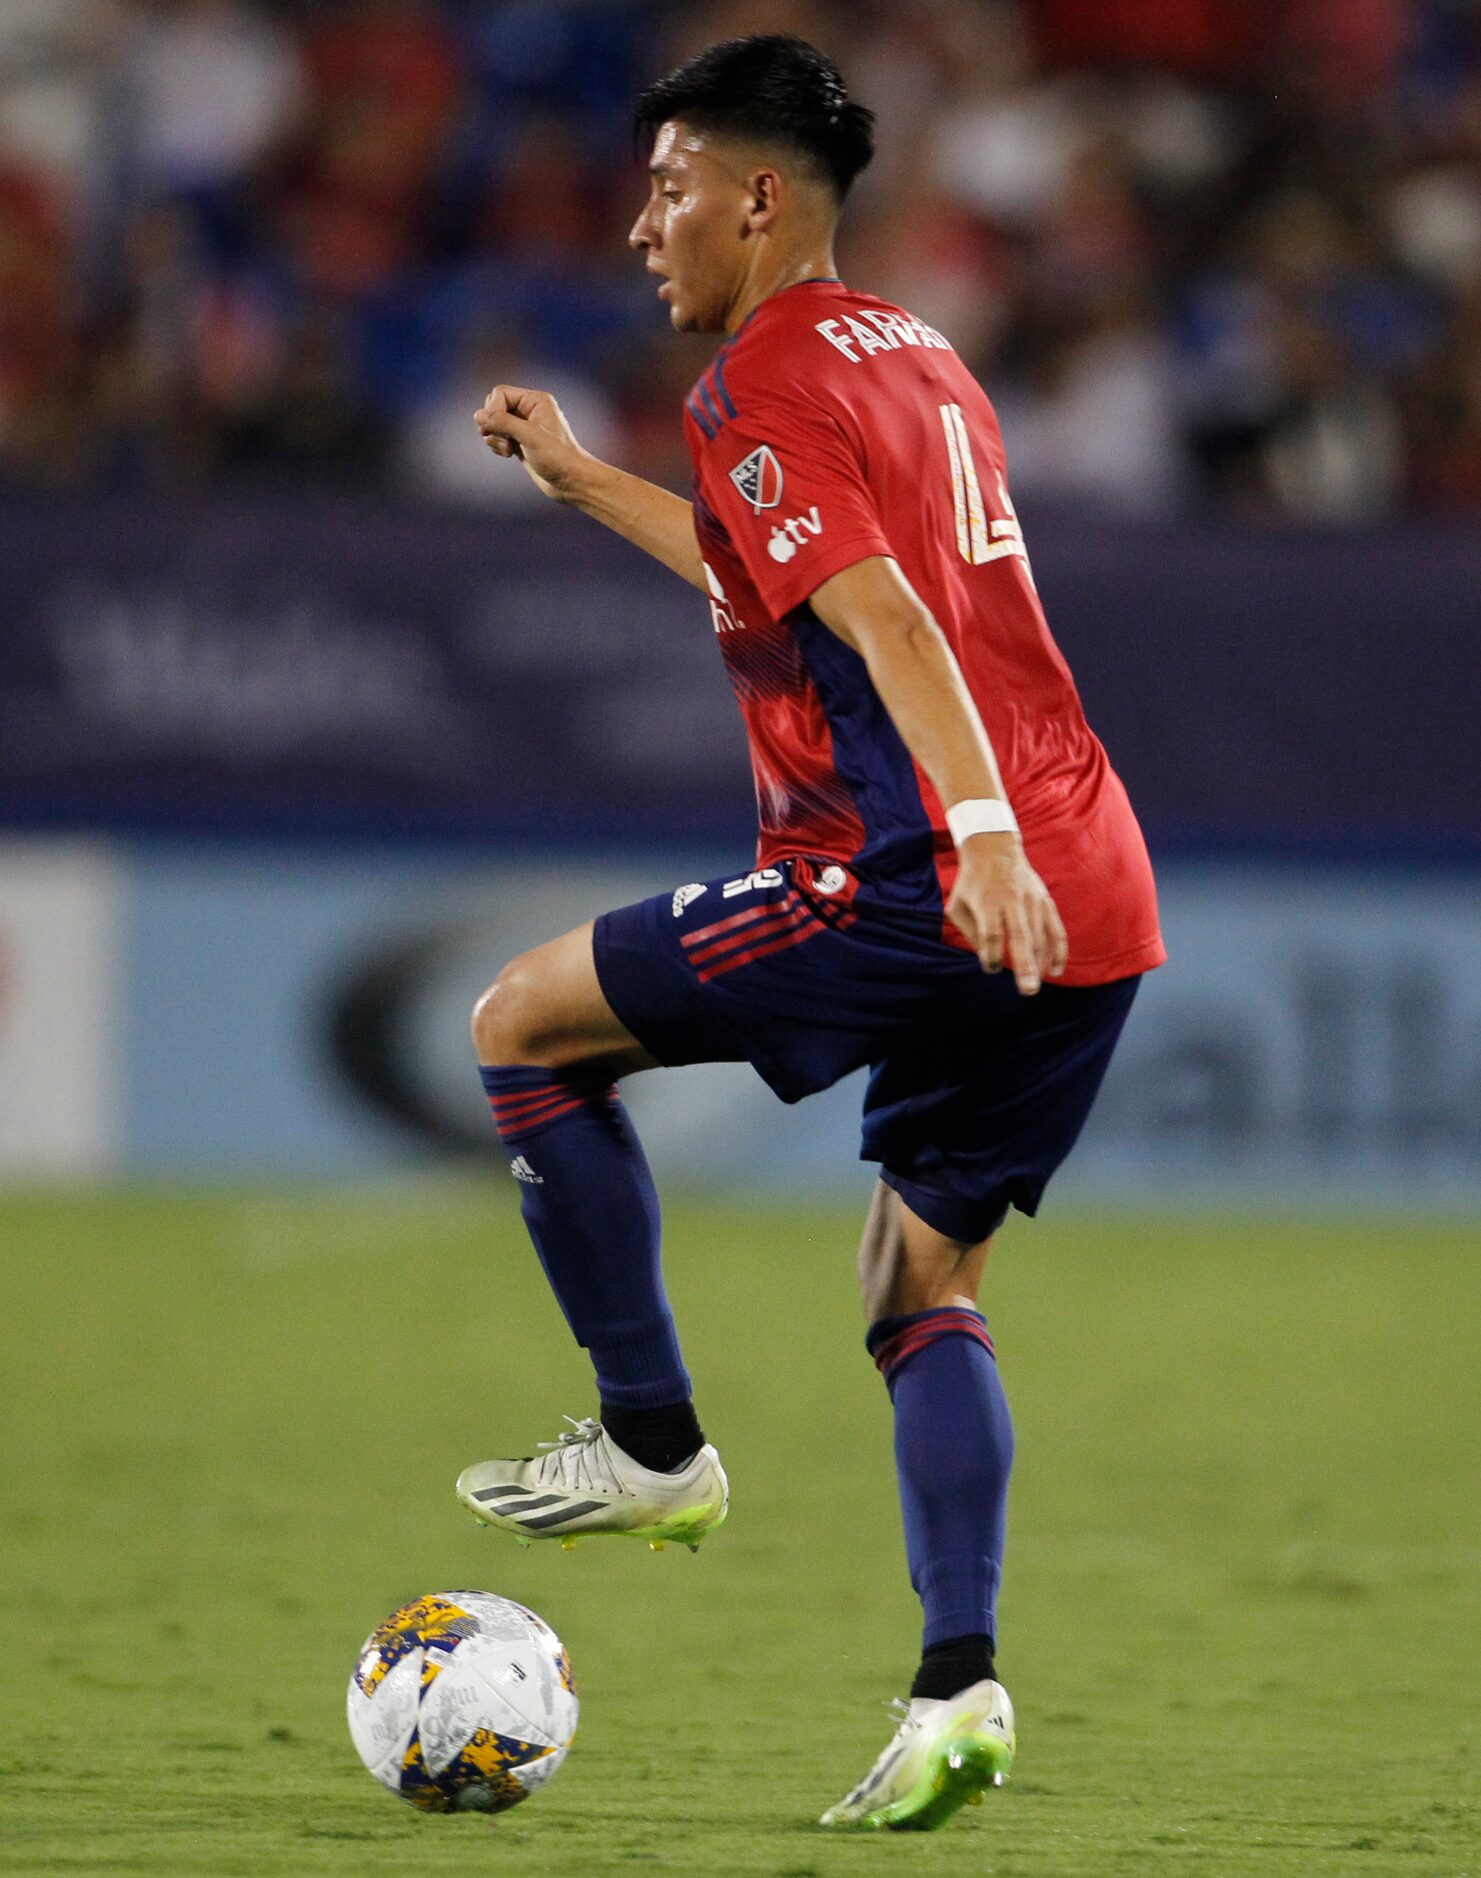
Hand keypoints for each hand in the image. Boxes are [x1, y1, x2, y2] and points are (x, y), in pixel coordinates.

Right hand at [474, 384, 592, 501]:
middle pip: (495, 406)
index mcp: (535, 400)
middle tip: (504, 441)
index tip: (495, 428)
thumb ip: (503, 423)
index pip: (500, 393)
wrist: (571, 481)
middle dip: (493, 424)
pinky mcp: (520, 442)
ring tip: (507, 450)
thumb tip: (478, 415)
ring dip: (494, 437)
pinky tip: (508, 454)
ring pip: (494, 423)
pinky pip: (497, 436)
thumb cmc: (558, 457)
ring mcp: (524, 427)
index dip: (493, 409)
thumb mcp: (530, 436)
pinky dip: (497, 445)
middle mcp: (529, 410)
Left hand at [946, 832, 1068, 994]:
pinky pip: (1056, 929)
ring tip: (1033, 985)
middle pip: (1021, 937)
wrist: (994, 849)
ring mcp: (1032, 901)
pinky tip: (1055, 970)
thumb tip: (988, 958)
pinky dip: (1059, 951)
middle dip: (1025, 966)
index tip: (990, 967)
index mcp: (987, 902)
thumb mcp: (958, 904)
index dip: (991, 955)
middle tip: (1028, 990)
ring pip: (1040, 937)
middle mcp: (1012, 901)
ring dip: (1040, 963)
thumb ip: (969, 932)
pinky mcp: (1045, 902)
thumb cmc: (971, 884)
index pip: (991, 934)